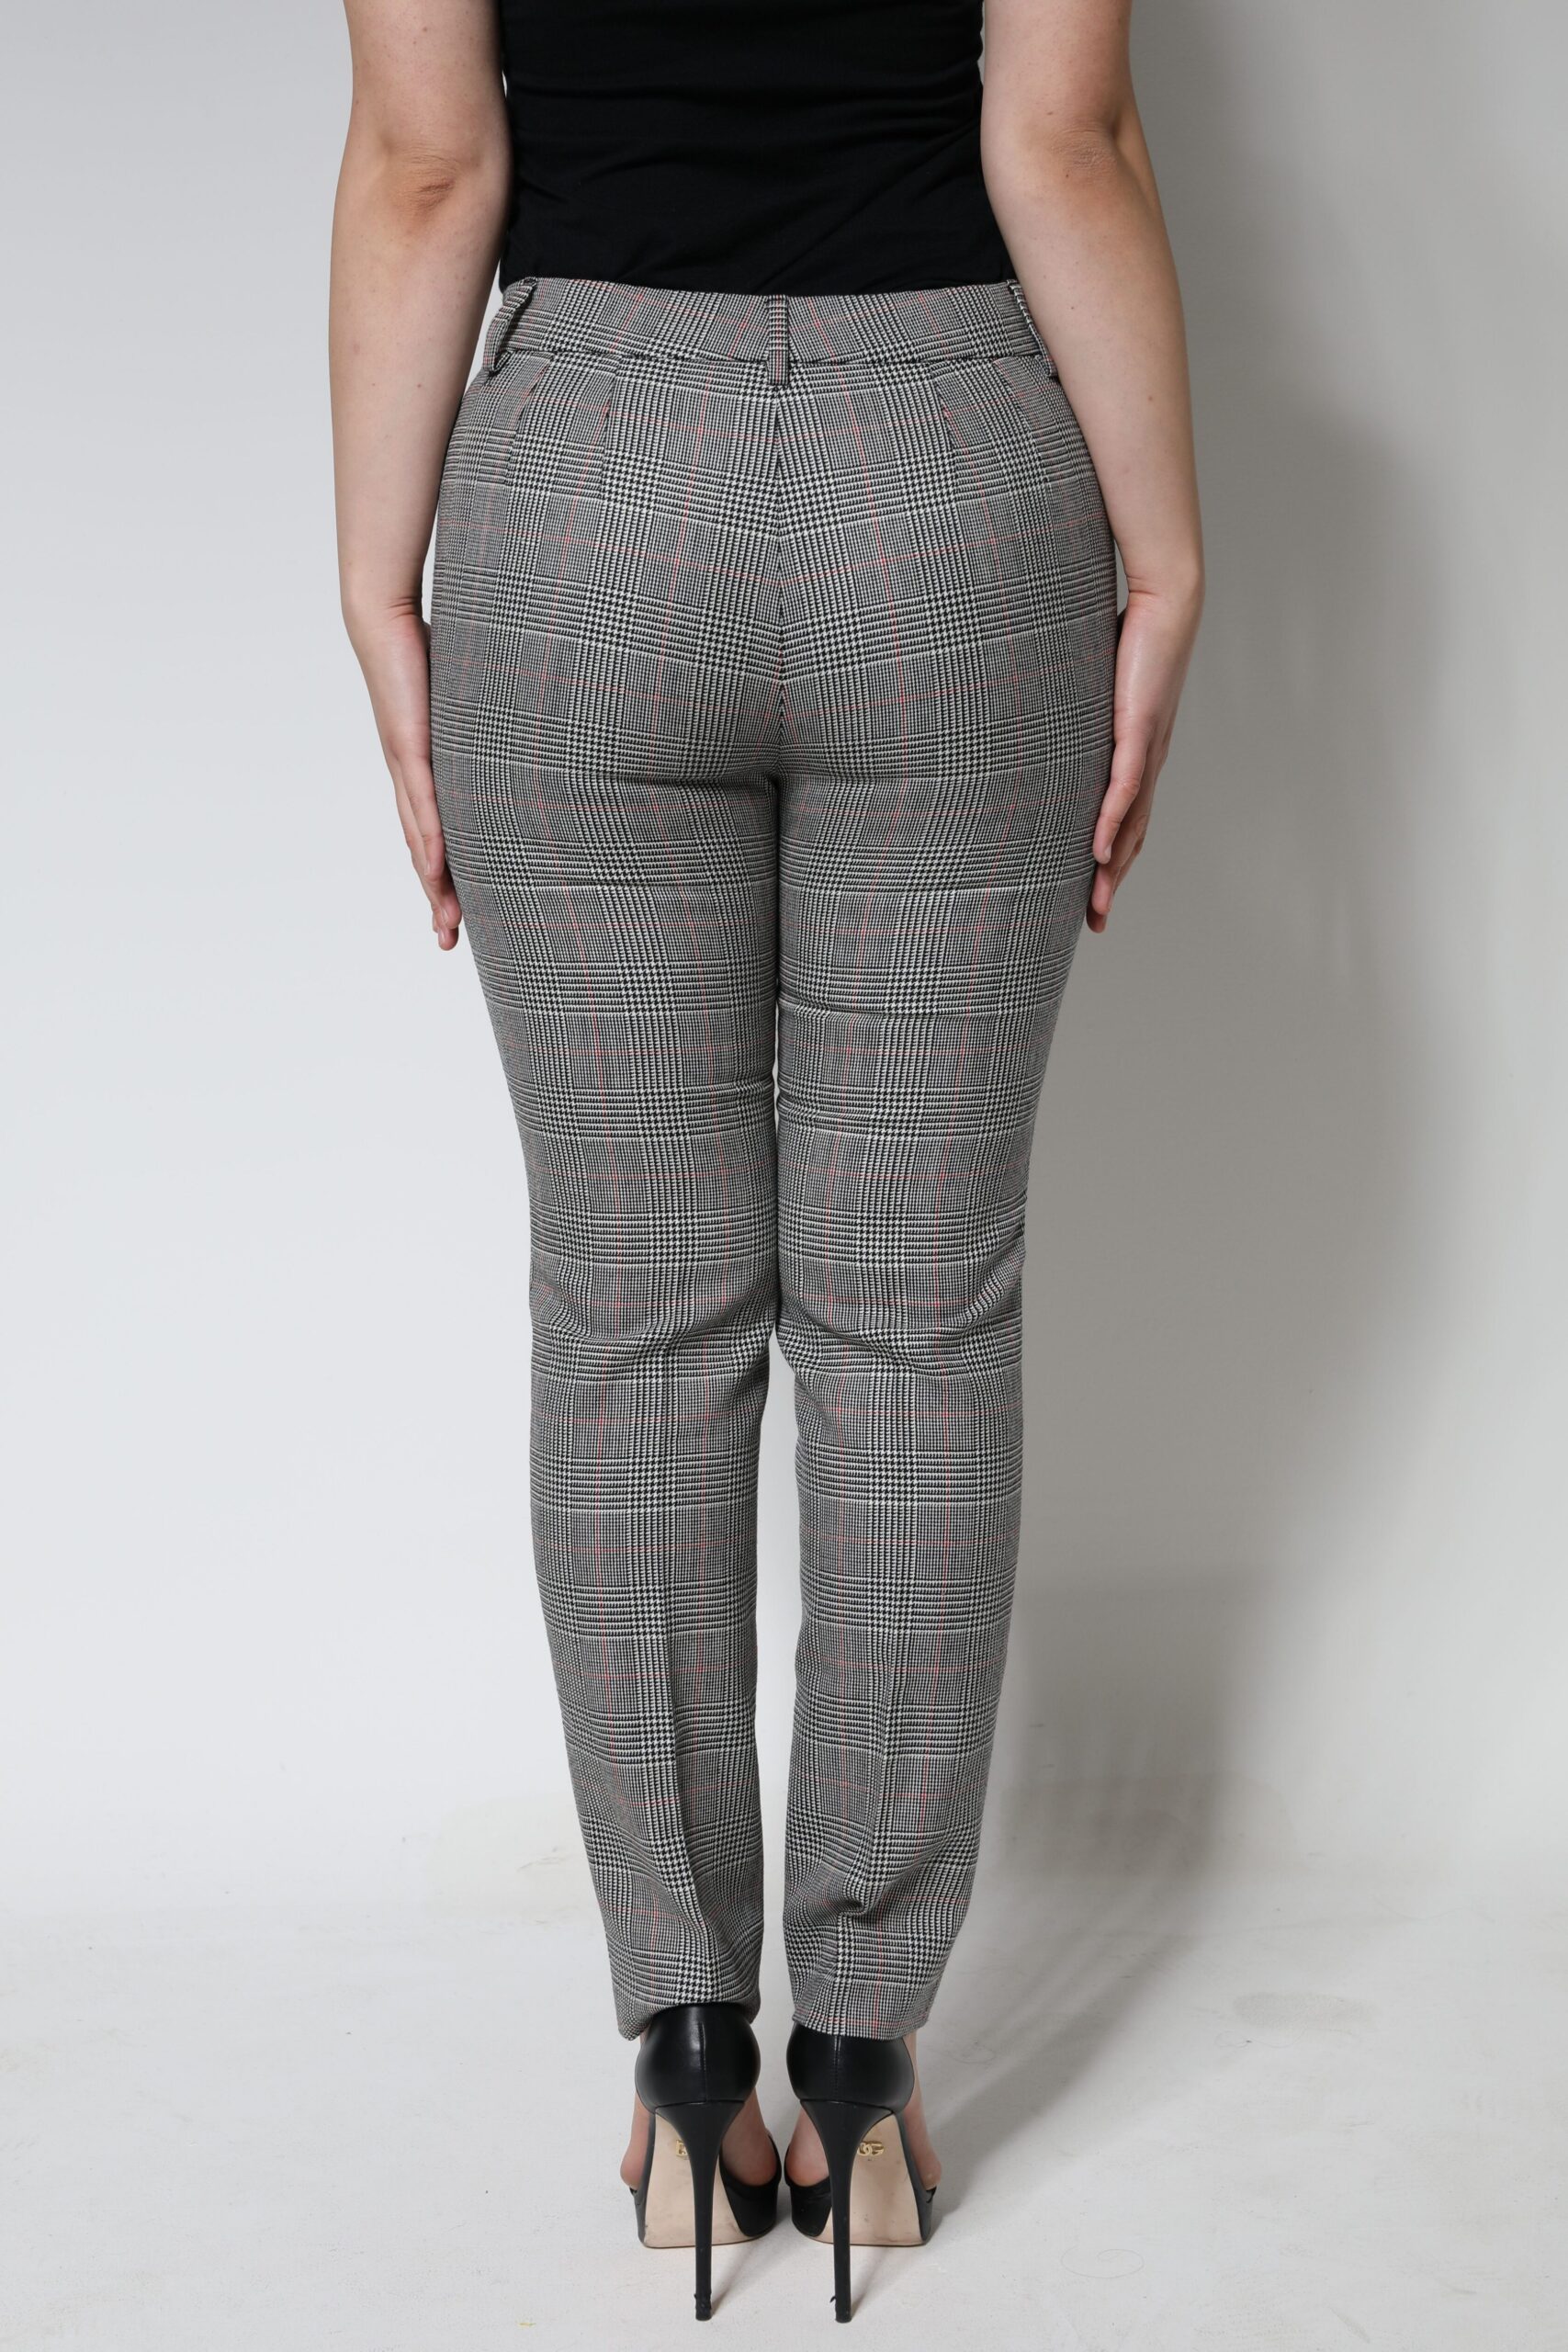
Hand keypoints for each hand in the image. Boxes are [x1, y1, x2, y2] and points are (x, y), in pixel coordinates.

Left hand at [348, 598, 462, 949]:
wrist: (382, 618)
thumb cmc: (426, 650)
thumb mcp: (469, 703)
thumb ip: (489, 727)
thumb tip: (530, 734)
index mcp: (423, 772)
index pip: (436, 835)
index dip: (445, 878)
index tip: (457, 915)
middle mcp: (409, 778)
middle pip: (424, 852)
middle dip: (437, 900)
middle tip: (449, 942)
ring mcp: (406, 765)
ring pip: (420, 839)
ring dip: (433, 886)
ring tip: (447, 924)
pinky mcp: (408, 745)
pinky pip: (422, 802)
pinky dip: (429, 840)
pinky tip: (435, 871)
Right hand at [1088, 580, 1201, 933]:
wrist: (1169, 602)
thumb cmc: (1132, 633)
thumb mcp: (1094, 685)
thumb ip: (1076, 710)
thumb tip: (1040, 715)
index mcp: (1139, 754)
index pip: (1127, 819)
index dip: (1112, 860)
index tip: (1094, 894)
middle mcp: (1148, 761)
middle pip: (1131, 836)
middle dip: (1111, 883)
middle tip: (1093, 922)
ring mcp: (1146, 750)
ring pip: (1129, 824)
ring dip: (1112, 869)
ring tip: (1095, 904)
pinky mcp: (1139, 730)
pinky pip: (1123, 788)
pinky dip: (1111, 823)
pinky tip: (1097, 853)